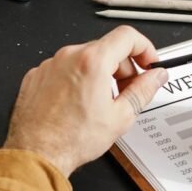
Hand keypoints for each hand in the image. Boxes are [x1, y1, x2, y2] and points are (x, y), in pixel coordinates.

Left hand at [4, 26, 168, 177]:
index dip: (144, 48)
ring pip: (83, 59)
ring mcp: (49, 65)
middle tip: (127, 91)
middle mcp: (68, 57)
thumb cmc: (70, 140)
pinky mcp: (36, 76)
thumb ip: (143, 90)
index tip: (147, 63)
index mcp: (92, 62)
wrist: (36, 154)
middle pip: (105, 48)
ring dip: (98, 75)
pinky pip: (63, 70)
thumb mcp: (120, 117)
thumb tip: (155, 77)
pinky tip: (78, 105)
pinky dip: (75, 81)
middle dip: (122, 67)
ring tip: (100, 104)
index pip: (127, 36)